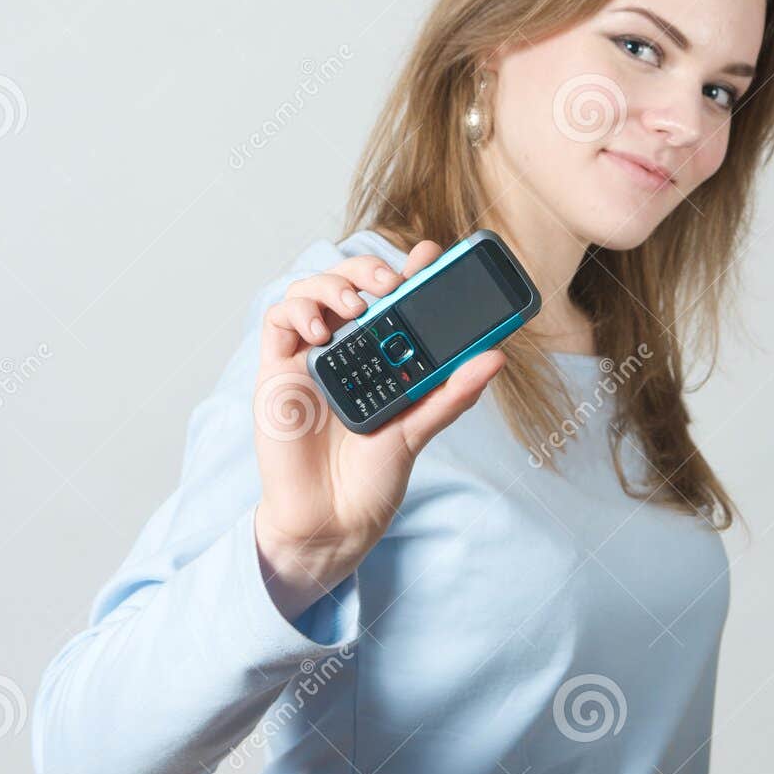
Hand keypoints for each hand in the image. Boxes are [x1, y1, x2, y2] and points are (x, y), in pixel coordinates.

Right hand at [252, 240, 504, 621]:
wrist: (333, 520)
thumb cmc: (373, 477)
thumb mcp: (420, 429)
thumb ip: (453, 392)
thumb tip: (496, 356)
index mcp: (381, 354)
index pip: (392, 297)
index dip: (409, 268)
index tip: (430, 253)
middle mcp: (344, 348)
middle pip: (349, 282)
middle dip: (368, 268)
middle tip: (390, 281)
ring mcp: (309, 357)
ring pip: (311, 291)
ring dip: (332, 284)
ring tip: (355, 306)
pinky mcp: (276, 371)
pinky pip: (278, 321)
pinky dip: (297, 312)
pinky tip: (320, 330)